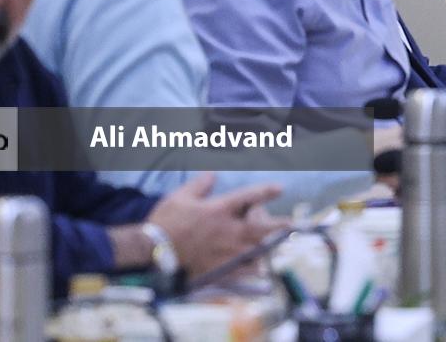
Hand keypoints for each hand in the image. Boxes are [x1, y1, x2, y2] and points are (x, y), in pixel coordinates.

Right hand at [147, 173, 287, 276]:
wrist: (152, 252)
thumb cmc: (165, 223)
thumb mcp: (180, 197)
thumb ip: (199, 185)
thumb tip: (212, 173)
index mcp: (220, 210)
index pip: (250, 197)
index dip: (267, 192)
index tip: (280, 188)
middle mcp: (228, 231)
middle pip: (262, 228)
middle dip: (280, 225)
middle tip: (292, 224)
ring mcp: (226, 251)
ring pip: (257, 251)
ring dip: (267, 247)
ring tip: (274, 245)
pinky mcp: (220, 269)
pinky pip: (244, 271)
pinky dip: (253, 269)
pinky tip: (258, 268)